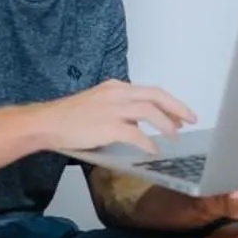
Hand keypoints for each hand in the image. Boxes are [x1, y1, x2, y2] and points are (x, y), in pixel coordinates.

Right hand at [51, 80, 196, 154]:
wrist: (47, 123)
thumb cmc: (70, 118)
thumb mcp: (99, 105)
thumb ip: (120, 110)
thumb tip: (139, 124)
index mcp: (115, 87)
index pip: (150, 91)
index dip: (169, 103)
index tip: (181, 114)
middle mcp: (117, 93)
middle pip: (156, 95)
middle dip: (176, 108)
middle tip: (190, 120)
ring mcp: (112, 109)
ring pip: (149, 111)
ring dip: (166, 124)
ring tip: (175, 136)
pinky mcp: (107, 126)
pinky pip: (135, 134)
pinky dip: (147, 142)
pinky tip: (153, 150)